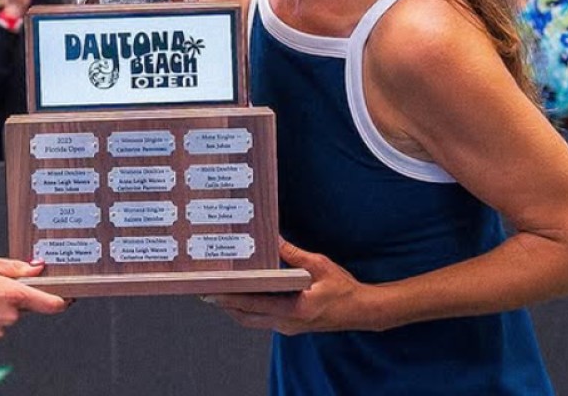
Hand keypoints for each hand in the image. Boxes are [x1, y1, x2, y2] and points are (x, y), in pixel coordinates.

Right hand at [0, 254, 67, 341]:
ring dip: (2, 307)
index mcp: (12, 294)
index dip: (63, 300)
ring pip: (10, 317)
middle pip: (26, 307)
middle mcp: (8, 315)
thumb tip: (37, 268)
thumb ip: (16, 267)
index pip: (50, 303)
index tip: (69, 296)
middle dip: (18, 297)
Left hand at [209, 240, 392, 333]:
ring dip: (234, 308)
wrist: (362, 311)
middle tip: (204, 290)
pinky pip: (261, 319)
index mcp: (294, 309)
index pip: (253, 304)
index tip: (210, 290)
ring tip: (218, 291)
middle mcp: (287, 322)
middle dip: (224, 304)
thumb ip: (294, 254)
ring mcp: (287, 327)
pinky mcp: (289, 325)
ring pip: (251, 320)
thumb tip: (272, 240)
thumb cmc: (344, 289)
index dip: (229, 298)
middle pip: (245, 316)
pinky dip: (248, 309)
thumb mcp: (320, 266)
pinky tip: (243, 295)